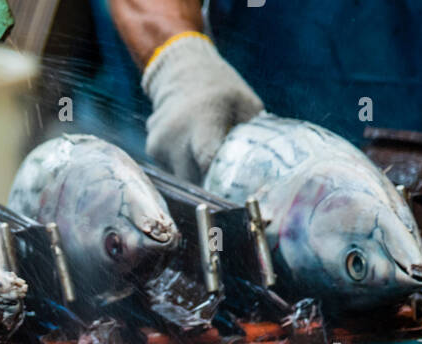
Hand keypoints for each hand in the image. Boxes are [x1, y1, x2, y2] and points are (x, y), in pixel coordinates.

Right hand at [141, 33, 263, 184]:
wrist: (183, 71)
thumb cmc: (222, 90)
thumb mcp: (246, 105)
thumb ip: (252, 136)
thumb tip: (269, 168)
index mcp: (203, 122)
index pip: (207, 163)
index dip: (220, 183)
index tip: (232, 194)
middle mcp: (176, 136)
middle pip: (192, 180)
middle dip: (207, 186)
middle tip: (224, 183)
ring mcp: (160, 144)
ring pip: (180, 179)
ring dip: (194, 176)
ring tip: (205, 159)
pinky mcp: (152, 150)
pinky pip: (171, 170)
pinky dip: (183, 167)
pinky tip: (190, 150)